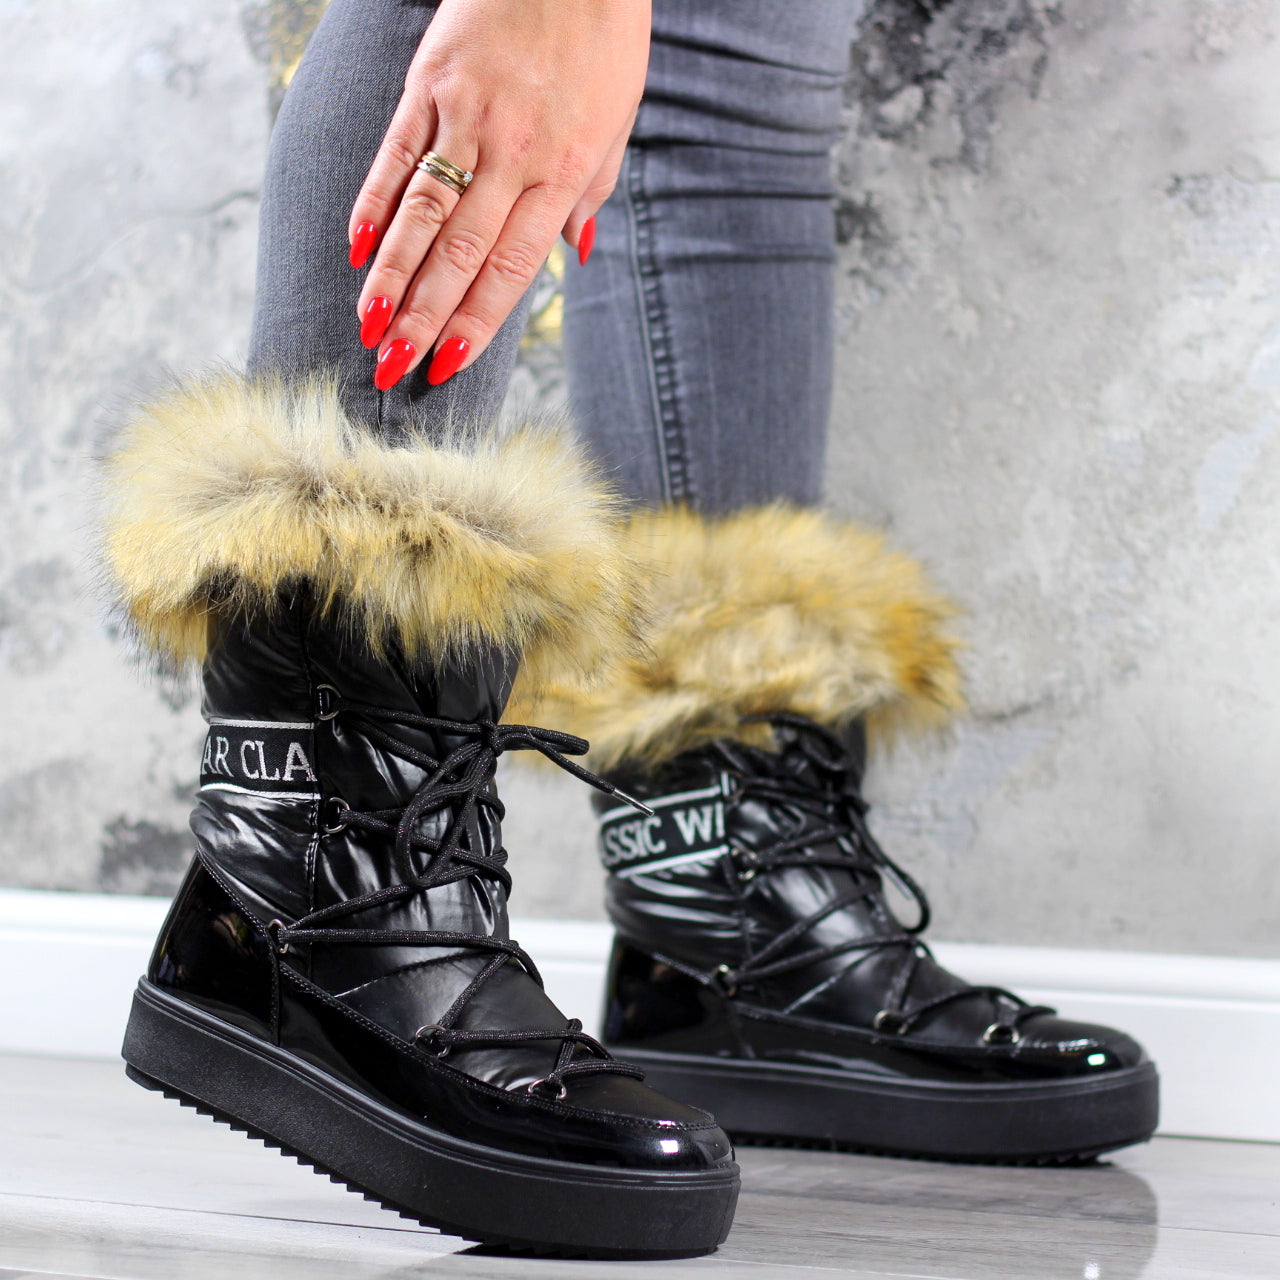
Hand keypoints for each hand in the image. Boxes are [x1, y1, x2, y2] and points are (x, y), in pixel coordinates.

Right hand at [349, 0, 650, 388]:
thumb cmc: (604, 41)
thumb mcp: (617, 123)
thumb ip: (592, 192)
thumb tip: (577, 255)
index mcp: (562, 175)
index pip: (510, 269)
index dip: (475, 323)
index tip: (447, 368)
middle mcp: (512, 155)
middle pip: (458, 255)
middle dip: (423, 320)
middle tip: (393, 370)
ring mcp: (466, 118)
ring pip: (420, 214)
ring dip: (390, 278)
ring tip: (367, 329)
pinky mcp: (430, 83)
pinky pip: (395, 153)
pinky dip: (372, 203)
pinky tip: (355, 250)